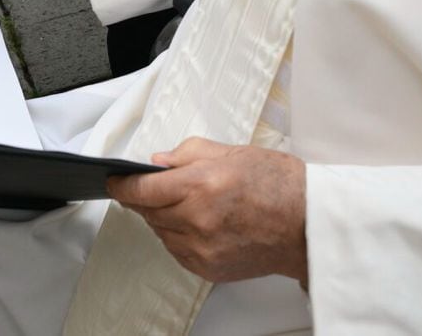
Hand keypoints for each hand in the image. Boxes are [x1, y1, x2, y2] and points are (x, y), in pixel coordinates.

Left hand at [108, 137, 307, 283]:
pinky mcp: (209, 269)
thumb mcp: (232, 152)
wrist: (308, 225)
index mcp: (201, 185)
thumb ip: (188, 154)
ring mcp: (202, 249)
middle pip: (148, 211)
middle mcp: (197, 220)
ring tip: (186, 203)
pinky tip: (196, 223)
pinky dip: (177, 236)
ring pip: (160, 232)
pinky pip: (177, 251)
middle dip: (145, 198)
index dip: (123, 185)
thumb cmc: (279, 185)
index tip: (113, 181)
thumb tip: (158, 162)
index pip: (143, 189)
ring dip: (162, 217)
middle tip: (154, 186)